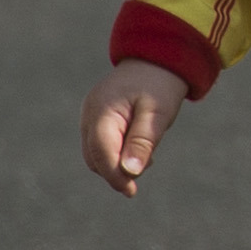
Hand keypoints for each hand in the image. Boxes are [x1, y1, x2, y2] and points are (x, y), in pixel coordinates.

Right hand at [84, 61, 189, 196]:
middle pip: (95, 158)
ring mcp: (90, 116)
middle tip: (149, 162)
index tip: (132, 192)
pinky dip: (118, 151)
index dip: (115, 176)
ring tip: (147, 150)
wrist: (159, 57)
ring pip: (97, 154)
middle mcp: (89, 115)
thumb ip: (143, 141)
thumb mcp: (158, 113)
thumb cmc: (160, 84)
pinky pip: (102, 144)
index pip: (101, 154)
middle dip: (117, 169)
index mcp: (102, 112)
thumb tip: (130, 172)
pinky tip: (140, 146)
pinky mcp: (97, 118)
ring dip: (118, 161)